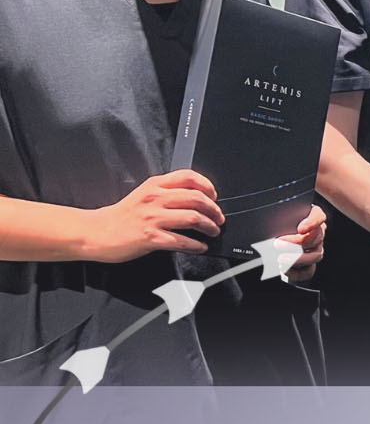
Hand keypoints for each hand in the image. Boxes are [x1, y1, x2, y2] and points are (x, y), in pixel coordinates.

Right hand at [84, 170, 223, 262]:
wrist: (97, 232)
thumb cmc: (121, 216)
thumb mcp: (143, 194)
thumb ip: (165, 192)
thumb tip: (194, 198)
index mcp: (155, 185)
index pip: (189, 177)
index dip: (207, 186)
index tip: (214, 196)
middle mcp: (155, 198)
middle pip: (196, 198)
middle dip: (214, 209)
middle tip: (219, 218)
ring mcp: (153, 218)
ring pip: (193, 218)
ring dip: (209, 226)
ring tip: (213, 231)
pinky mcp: (150, 238)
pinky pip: (181, 241)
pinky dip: (196, 245)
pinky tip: (200, 246)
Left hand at [280, 204, 325, 283]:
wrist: (275, 240)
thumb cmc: (279, 224)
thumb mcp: (279, 215)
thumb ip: (278, 215)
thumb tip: (267, 217)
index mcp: (312, 216)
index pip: (318, 216)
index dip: (311, 223)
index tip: (300, 229)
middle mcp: (317, 233)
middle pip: (316, 238)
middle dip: (296, 242)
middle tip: (278, 243)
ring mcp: (316, 249)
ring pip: (315, 255)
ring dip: (297, 258)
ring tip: (280, 258)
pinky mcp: (309, 265)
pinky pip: (308, 271)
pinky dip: (296, 272)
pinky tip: (283, 268)